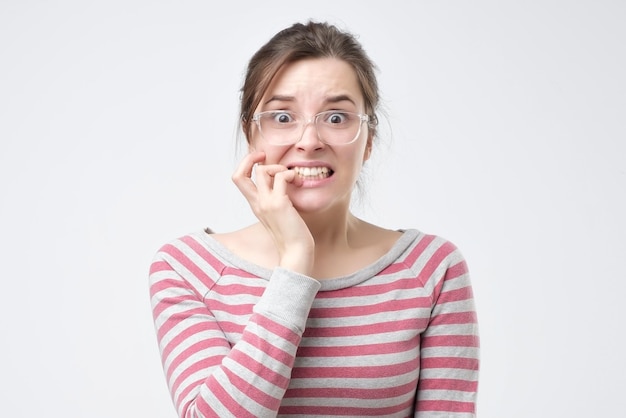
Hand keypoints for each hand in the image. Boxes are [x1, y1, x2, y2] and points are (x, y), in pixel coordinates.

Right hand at [232, 151, 313, 274]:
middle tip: (265, 157)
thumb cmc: (293, 235)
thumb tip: (285, 184)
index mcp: (255, 205)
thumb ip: (277, 199)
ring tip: (291, 176)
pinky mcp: (279, 204)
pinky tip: (298, 182)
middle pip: (238, 174)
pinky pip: (281, 177)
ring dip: (278, 166)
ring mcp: (266, 203)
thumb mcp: (280, 214)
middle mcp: (257, 203)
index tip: (261, 161)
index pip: (238, 180)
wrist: (296, 252)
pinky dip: (291, 174)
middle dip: (250, 158)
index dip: (246, 165)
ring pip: (262, 171)